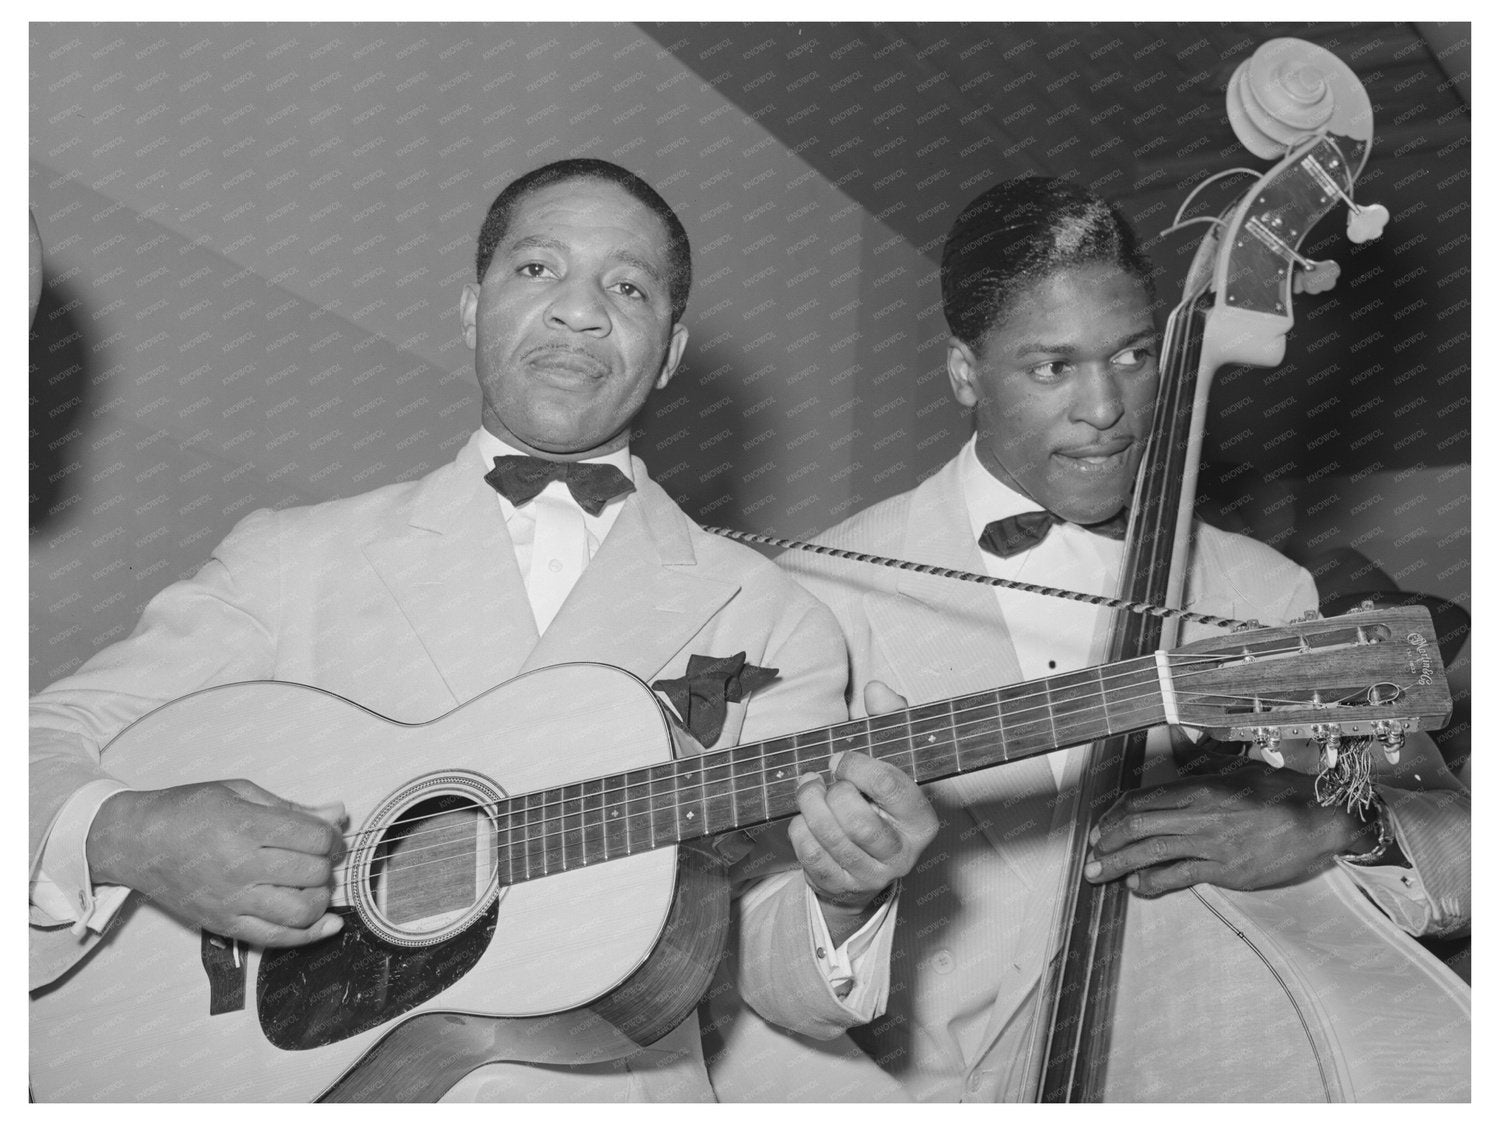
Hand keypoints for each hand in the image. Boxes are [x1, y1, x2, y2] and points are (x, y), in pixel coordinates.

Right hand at [88, 779, 347, 946]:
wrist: (135, 842)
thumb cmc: (187, 811)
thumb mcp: (240, 793)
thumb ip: (292, 807)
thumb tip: (338, 813)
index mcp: (247, 827)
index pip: (315, 839)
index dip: (333, 837)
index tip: (329, 835)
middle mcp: (241, 867)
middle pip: (313, 874)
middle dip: (328, 864)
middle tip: (323, 857)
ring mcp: (232, 900)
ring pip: (301, 911)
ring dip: (322, 898)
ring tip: (316, 884)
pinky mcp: (223, 924)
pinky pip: (275, 939)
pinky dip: (309, 935)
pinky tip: (329, 924)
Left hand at [789, 680, 937, 926]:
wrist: (867, 859)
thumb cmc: (879, 800)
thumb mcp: (893, 759)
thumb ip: (889, 721)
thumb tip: (876, 689)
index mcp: (921, 819)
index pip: (891, 787)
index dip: (858, 766)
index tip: (841, 757)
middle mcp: (902, 853)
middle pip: (858, 820)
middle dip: (830, 792)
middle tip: (821, 777)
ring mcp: (871, 875)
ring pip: (831, 839)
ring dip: (809, 806)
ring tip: (807, 789)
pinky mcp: (841, 887)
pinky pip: (811, 856)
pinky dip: (800, 830)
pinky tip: (803, 818)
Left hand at [1084, 752, 1365, 896]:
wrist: (1321, 822)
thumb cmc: (1283, 793)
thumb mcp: (1240, 769)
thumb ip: (1206, 763)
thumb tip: (1181, 741)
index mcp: (1200, 787)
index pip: (1143, 799)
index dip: (1115, 813)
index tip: (1101, 825)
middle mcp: (1199, 814)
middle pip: (1138, 825)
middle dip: (1107, 839)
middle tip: (1091, 852)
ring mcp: (1211, 843)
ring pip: (1151, 852)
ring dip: (1118, 863)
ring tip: (1097, 874)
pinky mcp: (1225, 869)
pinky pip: (1180, 876)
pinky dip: (1153, 882)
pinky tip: (1136, 886)